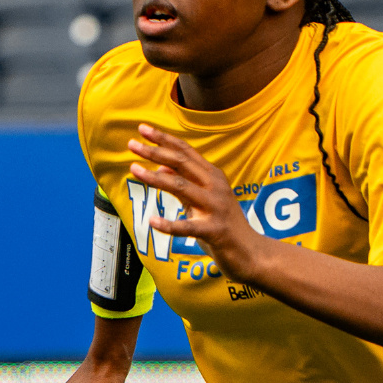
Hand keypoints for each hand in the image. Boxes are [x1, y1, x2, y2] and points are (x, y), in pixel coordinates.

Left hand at [127, 124, 263, 280]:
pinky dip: (169, 225)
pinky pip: (188, 227)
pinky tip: (152, 222)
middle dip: (155, 152)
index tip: (143, 129)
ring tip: (134, 170)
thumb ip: (184, 184)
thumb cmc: (224, 226)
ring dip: (156, 178)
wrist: (251, 253)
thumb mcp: (203, 200)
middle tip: (131, 144)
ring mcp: (216, 208)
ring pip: (182, 187)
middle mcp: (216, 187)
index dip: (164, 139)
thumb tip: (160, 168)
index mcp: (213, 177)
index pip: (186, 152)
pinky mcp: (215, 231)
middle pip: (182, 163)